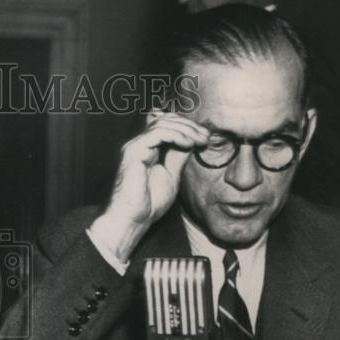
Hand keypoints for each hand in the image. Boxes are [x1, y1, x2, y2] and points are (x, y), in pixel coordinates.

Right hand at [95, 112, 209, 259]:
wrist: (134, 219)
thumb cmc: (149, 203)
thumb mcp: (172, 175)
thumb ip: (178, 156)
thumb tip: (191, 140)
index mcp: (147, 149)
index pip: (167, 125)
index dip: (188, 127)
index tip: (205, 138)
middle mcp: (139, 144)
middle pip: (165, 120)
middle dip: (189, 125)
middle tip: (206, 136)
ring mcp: (135, 146)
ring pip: (162, 123)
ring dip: (185, 129)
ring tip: (199, 140)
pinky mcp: (133, 151)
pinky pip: (157, 133)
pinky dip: (176, 135)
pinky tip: (188, 144)